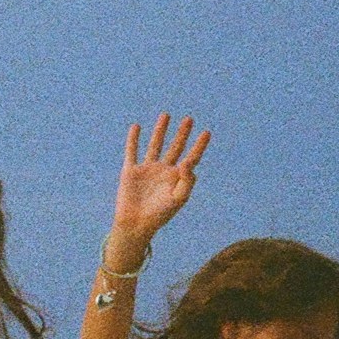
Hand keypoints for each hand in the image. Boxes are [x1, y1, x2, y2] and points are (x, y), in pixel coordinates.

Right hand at [111, 114, 208, 246]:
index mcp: (177, 178)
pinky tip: (136, 127)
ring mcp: (147, 169)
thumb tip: (188, 162)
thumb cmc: (160, 215)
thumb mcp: (179, 199)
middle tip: (189, 119)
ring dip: (160, 130)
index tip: (207, 132)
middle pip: (175, 147)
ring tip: (166, 115)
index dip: (199, 146)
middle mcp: (163, 171)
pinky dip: (133, 140)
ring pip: (155, 145)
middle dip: (182, 133)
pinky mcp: (131, 171)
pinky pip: (132, 152)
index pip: (191, 158)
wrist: (136, 224)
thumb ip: (187, 181)